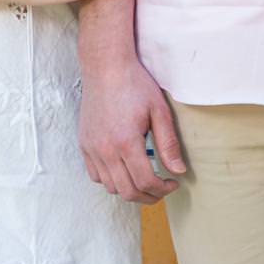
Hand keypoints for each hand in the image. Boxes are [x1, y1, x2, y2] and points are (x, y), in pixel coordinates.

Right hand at [80, 56, 184, 202]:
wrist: (105, 67)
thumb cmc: (135, 84)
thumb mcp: (159, 111)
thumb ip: (168, 144)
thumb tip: (179, 171)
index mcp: (126, 142)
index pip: (145, 182)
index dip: (163, 189)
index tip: (173, 183)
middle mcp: (105, 149)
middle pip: (127, 191)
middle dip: (148, 196)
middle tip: (162, 189)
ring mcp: (91, 148)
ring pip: (110, 187)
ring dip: (129, 190)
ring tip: (145, 180)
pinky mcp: (84, 144)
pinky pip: (95, 175)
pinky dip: (111, 180)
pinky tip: (124, 170)